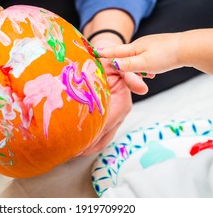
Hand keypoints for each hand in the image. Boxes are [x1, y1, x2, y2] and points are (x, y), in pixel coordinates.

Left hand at [81, 37, 147, 155]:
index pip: (108, 124)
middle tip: (70, 151)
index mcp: (123, 103)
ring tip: (70, 151)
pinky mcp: (106, 120)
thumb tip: (143, 89)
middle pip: (104, 138)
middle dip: (88, 146)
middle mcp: (119, 114)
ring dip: (86, 147)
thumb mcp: (116, 64)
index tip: (80, 141)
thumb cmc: (108, 61)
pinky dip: (87, 141)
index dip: (94, 133)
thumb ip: (129, 75)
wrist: (107, 60)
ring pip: (101, 140)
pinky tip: (74, 145)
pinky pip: (98, 135)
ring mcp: (113, 119)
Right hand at [98, 33, 182, 74]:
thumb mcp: (144, 64)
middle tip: (116, 70)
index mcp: (134, 47)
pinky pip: (147, 59)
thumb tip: (113, 64)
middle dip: (121, 64)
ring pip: (137, 58)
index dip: (103, 53)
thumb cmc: (166, 56)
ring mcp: (151, 46)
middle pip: (125, 56)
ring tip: (138, 75)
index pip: (114, 51)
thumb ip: (128, 65)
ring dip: (136, 67)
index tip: (91, 51)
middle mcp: (140, 44)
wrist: (189, 48)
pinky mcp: (160, 49)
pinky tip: (152, 72)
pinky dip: (146, 66)